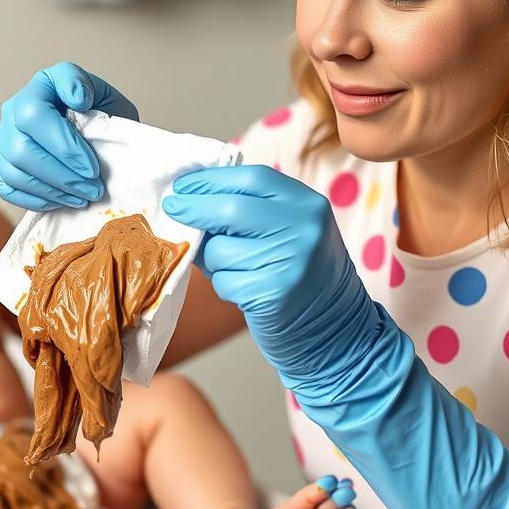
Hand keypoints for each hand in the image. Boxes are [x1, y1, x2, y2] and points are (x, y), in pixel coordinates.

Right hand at [0, 61, 138, 210]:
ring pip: (14, 172)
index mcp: (38, 87)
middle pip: (21, 149)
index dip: (63, 146)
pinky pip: (8, 189)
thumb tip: (78, 98)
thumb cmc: (99, 116)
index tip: (92, 167)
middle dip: (61, 175)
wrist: (96, 135)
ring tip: (83, 197)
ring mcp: (2, 140)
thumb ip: (89, 90)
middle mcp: (11, 111)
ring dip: (53, 191)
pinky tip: (63, 200)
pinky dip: (38, 199)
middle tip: (92, 189)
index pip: (34, 115)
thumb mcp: (104, 95)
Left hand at [163, 164, 380, 384]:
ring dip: (212, 260)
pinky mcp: (274, 294)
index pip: (250, 178)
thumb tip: (191, 195)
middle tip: (172, 209)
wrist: (336, 330)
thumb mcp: (291, 230)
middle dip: (193, 209)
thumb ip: (253, 208)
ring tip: (234, 268)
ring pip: (221, 250)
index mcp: (308, 204)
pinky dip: (223, 286)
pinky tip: (245, 291)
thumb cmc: (301, 275)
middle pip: (230, 209)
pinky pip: (225, 282)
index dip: (210, 180)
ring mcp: (291, 261)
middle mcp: (305, 228)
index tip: (183, 186)